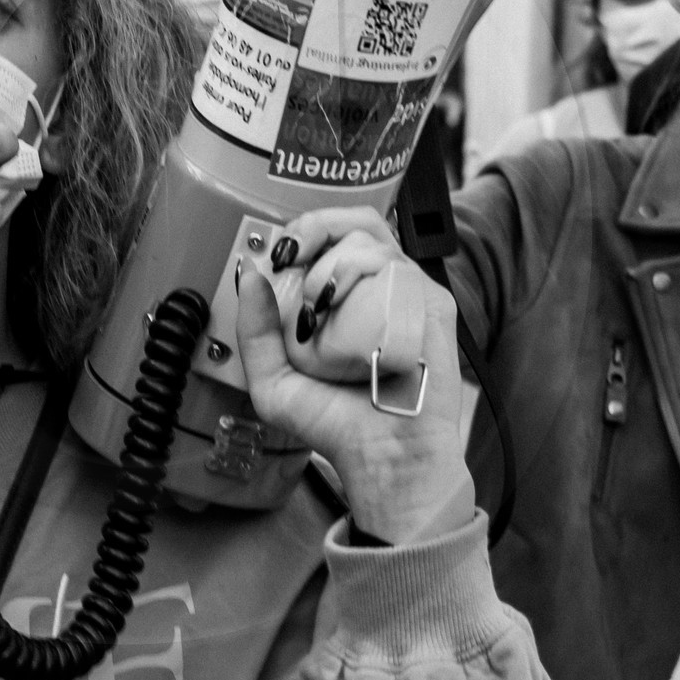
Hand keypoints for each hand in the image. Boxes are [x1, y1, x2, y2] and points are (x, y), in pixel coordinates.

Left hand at [235, 207, 471, 545]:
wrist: (382, 457)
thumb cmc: (335, 423)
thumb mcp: (273, 380)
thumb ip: (254, 329)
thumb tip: (248, 272)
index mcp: (349, 296)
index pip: (332, 235)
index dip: (303, 229)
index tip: (276, 251)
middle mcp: (381, 289)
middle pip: (354, 223)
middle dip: (313, 229)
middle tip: (290, 260)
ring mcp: (408, 294)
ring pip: (371, 241)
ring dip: (332, 267)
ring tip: (317, 312)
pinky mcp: (432, 306)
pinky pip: (398, 268)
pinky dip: (364, 280)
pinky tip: (346, 316)